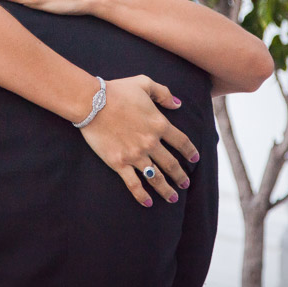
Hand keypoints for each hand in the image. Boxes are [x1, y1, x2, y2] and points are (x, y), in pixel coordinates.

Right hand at [79, 75, 199, 206]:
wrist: (92, 102)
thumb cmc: (117, 90)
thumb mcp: (144, 83)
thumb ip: (164, 93)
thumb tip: (178, 104)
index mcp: (159, 123)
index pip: (181, 141)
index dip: (190, 151)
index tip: (195, 160)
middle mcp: (150, 142)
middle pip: (171, 164)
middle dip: (181, 176)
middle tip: (185, 184)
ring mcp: (135, 155)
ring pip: (156, 177)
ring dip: (166, 189)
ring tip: (173, 198)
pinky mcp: (119, 163)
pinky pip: (134, 184)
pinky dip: (142, 195)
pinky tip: (148, 203)